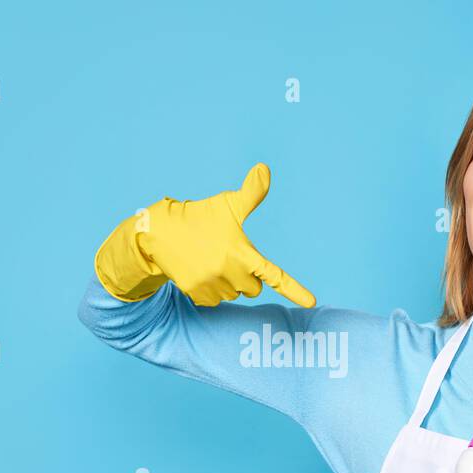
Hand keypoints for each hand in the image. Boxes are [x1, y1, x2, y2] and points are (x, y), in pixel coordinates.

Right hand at [94, 162, 315, 307]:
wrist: (160, 233)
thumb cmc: (201, 217)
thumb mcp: (228, 204)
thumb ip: (251, 193)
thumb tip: (264, 169)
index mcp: (243, 253)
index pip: (275, 275)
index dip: (295, 290)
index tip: (312, 303)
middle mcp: (230, 273)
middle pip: (253, 288)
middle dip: (246, 275)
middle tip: (226, 254)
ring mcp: (213, 286)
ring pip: (234, 294)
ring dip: (226, 281)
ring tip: (208, 259)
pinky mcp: (198, 294)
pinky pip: (215, 300)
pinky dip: (210, 289)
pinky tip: (199, 270)